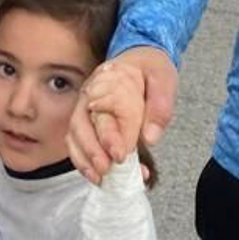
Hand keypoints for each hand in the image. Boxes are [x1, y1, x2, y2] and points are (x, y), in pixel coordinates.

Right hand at [68, 59, 147, 180]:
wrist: (140, 60)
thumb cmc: (150, 70)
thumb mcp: (164, 80)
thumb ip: (159, 106)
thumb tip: (151, 138)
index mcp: (110, 81)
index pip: (107, 111)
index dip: (112, 135)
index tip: (121, 155)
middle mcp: (92, 94)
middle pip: (82, 123)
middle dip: (93, 150)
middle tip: (107, 170)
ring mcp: (85, 108)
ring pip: (74, 135)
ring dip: (84, 159)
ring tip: (99, 178)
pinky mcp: (85, 122)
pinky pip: (76, 142)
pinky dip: (82, 161)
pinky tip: (96, 176)